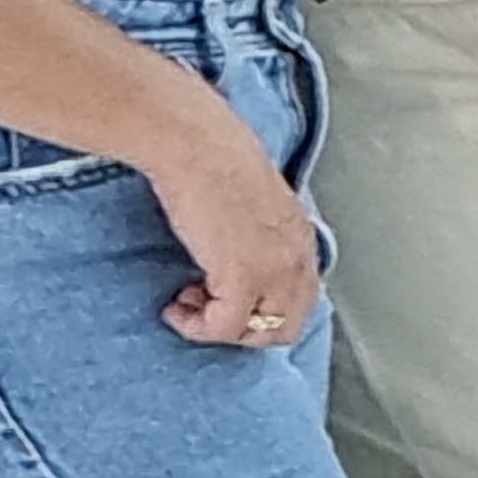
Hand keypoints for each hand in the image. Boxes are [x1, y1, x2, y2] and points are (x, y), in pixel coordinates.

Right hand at [160, 143, 326, 351]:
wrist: (196, 145)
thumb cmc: (215, 160)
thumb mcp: (252, 201)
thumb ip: (258, 232)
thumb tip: (234, 250)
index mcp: (301, 237)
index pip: (301, 296)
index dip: (262, 305)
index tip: (225, 292)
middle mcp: (298, 258)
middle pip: (288, 322)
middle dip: (245, 326)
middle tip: (207, 306)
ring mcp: (275, 270)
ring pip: (262, 332)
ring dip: (221, 328)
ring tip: (188, 303)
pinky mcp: (243, 277)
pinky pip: (225, 327)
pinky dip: (197, 327)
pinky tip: (176, 307)